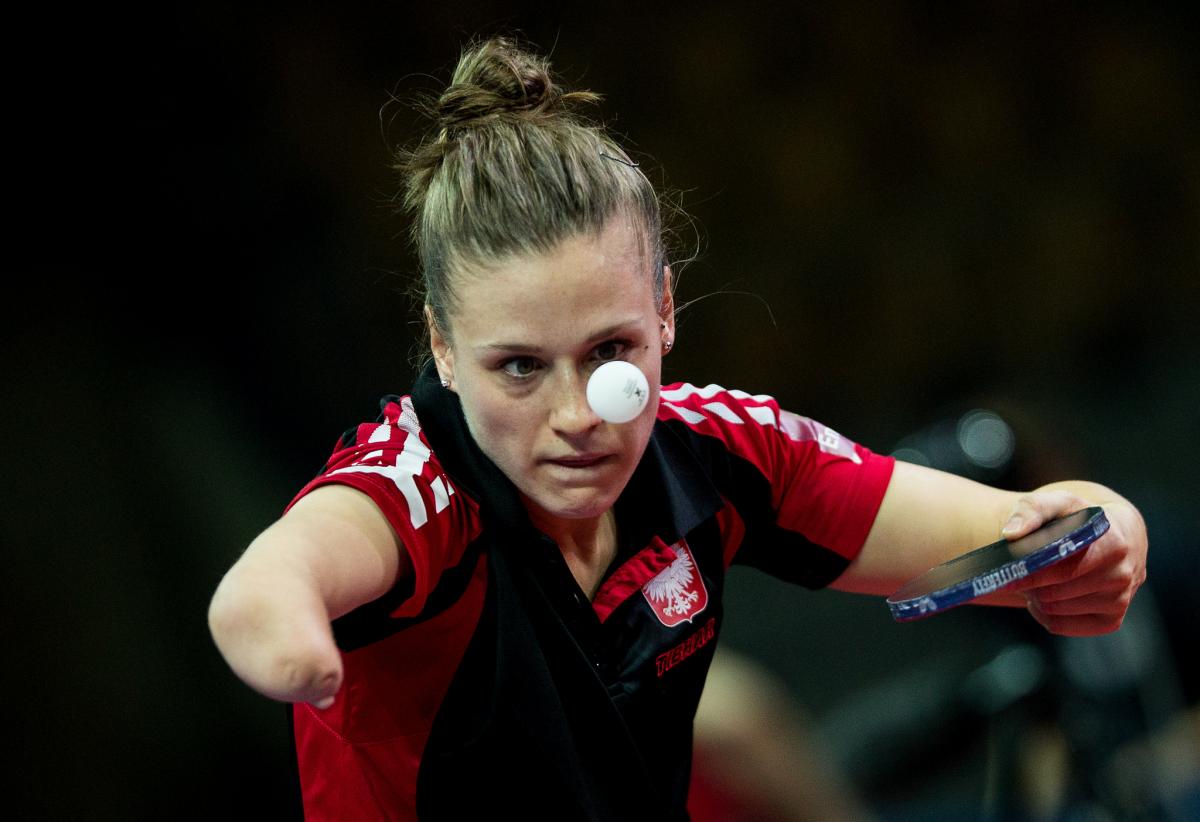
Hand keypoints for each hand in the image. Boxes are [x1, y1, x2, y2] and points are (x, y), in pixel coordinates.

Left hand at [1001, 489, 1147, 635]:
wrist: (1116, 534)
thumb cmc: (1080, 517)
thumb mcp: (1057, 502)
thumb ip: (1031, 510)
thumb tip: (1011, 534)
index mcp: (1115, 542)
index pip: (1064, 568)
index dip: (1032, 573)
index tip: (1007, 572)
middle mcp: (1123, 574)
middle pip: (1055, 592)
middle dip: (1031, 584)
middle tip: (1018, 572)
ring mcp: (1120, 599)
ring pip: (1056, 610)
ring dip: (1037, 598)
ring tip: (1034, 580)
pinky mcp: (1112, 620)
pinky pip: (1064, 627)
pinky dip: (1046, 616)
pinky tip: (1044, 598)